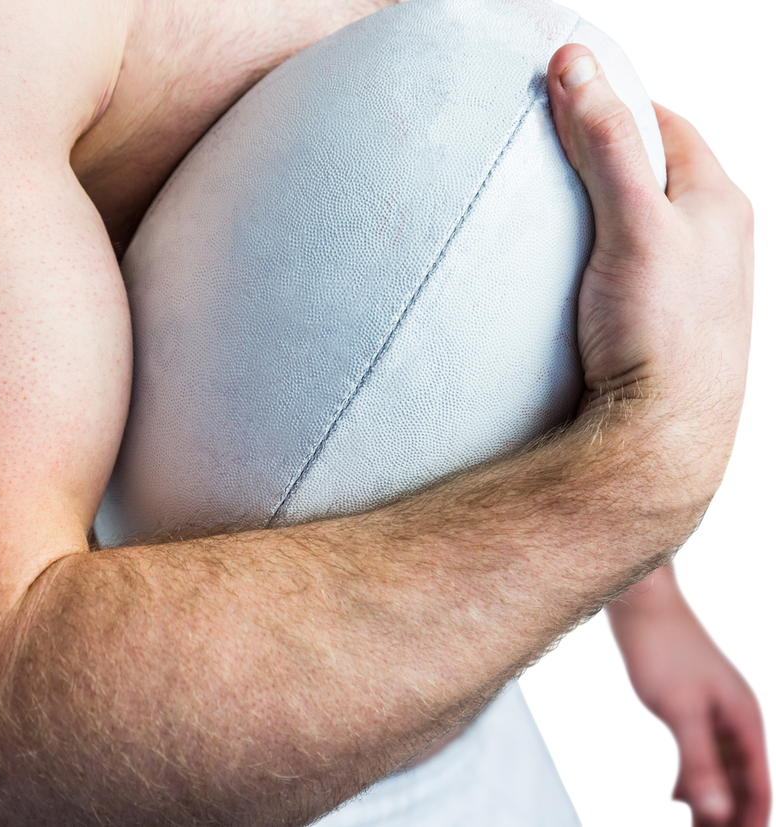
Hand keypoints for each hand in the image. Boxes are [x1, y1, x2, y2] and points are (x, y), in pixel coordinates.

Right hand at [546, 44, 756, 505]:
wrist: (664, 441)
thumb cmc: (661, 333)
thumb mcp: (633, 225)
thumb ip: (605, 143)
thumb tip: (575, 63)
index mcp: (721, 206)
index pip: (668, 127)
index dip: (618, 102)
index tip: (568, 96)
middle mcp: (717, 243)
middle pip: (655, 174)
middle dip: (606, 155)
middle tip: (549, 151)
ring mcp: (691, 288)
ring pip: (642, 225)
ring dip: (601, 210)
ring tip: (550, 211)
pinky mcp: (662, 326)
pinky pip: (628, 270)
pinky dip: (598, 256)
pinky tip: (566, 275)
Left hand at [605, 566, 774, 825]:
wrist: (639, 598)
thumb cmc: (660, 646)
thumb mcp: (678, 711)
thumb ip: (698, 763)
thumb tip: (717, 813)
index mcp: (747, 723)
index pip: (761, 790)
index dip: (750, 824)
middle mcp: (739, 719)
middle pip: (744, 785)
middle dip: (729, 819)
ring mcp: (716, 710)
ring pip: (721, 771)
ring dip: (708, 803)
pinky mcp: (692, 703)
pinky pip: (701, 752)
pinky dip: (690, 777)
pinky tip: (672, 796)